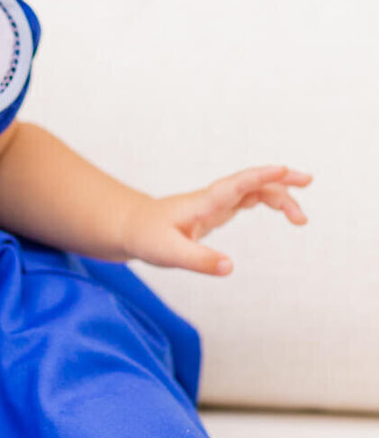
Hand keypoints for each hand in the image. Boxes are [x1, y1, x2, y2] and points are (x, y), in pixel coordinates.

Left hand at [125, 165, 311, 275]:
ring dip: (279, 196)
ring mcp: (215, 203)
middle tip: (308, 184)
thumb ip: (199, 260)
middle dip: (281, 183)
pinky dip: (268, 200)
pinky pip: (248, 199)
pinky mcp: (216, 211)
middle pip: (252, 184)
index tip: (284, 170)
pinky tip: (283, 209)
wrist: (129, 226)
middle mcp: (212, 199)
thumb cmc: (146, 237)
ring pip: (253, 191)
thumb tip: (230, 267)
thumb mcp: (169, 253)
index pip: (236, 185)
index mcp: (202, 204)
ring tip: (301, 219)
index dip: (260, 176)